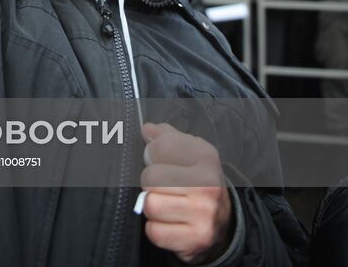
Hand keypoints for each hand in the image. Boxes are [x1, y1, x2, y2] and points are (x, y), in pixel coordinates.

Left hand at [141, 122, 233, 263]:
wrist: (223, 220)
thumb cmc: (199, 181)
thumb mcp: (190, 152)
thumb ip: (166, 137)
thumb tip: (146, 129)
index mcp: (206, 157)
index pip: (161, 146)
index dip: (152, 152)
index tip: (159, 159)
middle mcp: (208, 185)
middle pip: (151, 177)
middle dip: (150, 182)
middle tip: (162, 186)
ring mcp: (203, 215)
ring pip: (150, 204)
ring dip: (152, 205)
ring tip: (165, 203)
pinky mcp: (195, 240)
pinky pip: (154, 232)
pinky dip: (156, 228)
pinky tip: (168, 222)